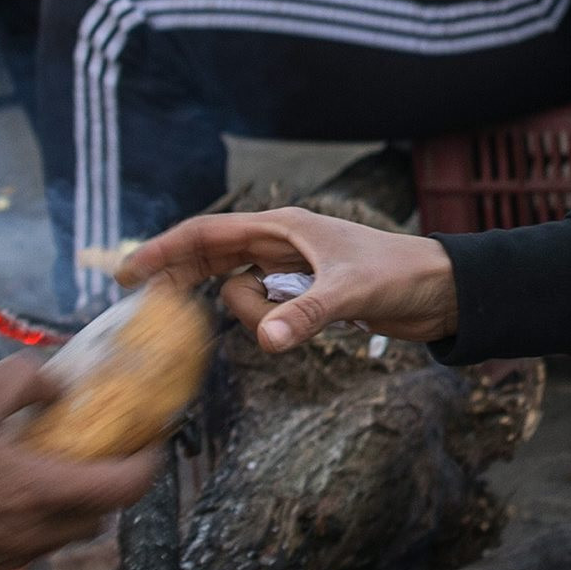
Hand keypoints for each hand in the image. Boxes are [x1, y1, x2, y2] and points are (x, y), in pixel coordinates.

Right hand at [0, 357, 163, 569]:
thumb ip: (23, 381)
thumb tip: (57, 384)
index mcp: (41, 492)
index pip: (126, 488)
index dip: (149, 462)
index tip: (153, 438)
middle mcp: (35, 534)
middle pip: (101, 515)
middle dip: (112, 483)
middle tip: (102, 448)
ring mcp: (9, 557)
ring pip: (66, 533)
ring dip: (73, 504)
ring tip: (50, 467)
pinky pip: (30, 545)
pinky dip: (36, 521)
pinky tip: (4, 493)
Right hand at [123, 208, 458, 350]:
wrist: (441, 290)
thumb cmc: (400, 275)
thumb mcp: (351, 294)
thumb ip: (307, 316)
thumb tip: (267, 341)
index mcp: (281, 228)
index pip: (207, 235)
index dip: (164, 251)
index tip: (128, 272)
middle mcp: (279, 245)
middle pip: (211, 262)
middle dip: (185, 283)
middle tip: (148, 307)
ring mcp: (289, 272)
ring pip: (239, 295)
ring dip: (251, 316)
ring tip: (295, 323)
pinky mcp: (303, 296)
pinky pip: (264, 311)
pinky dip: (265, 323)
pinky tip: (293, 332)